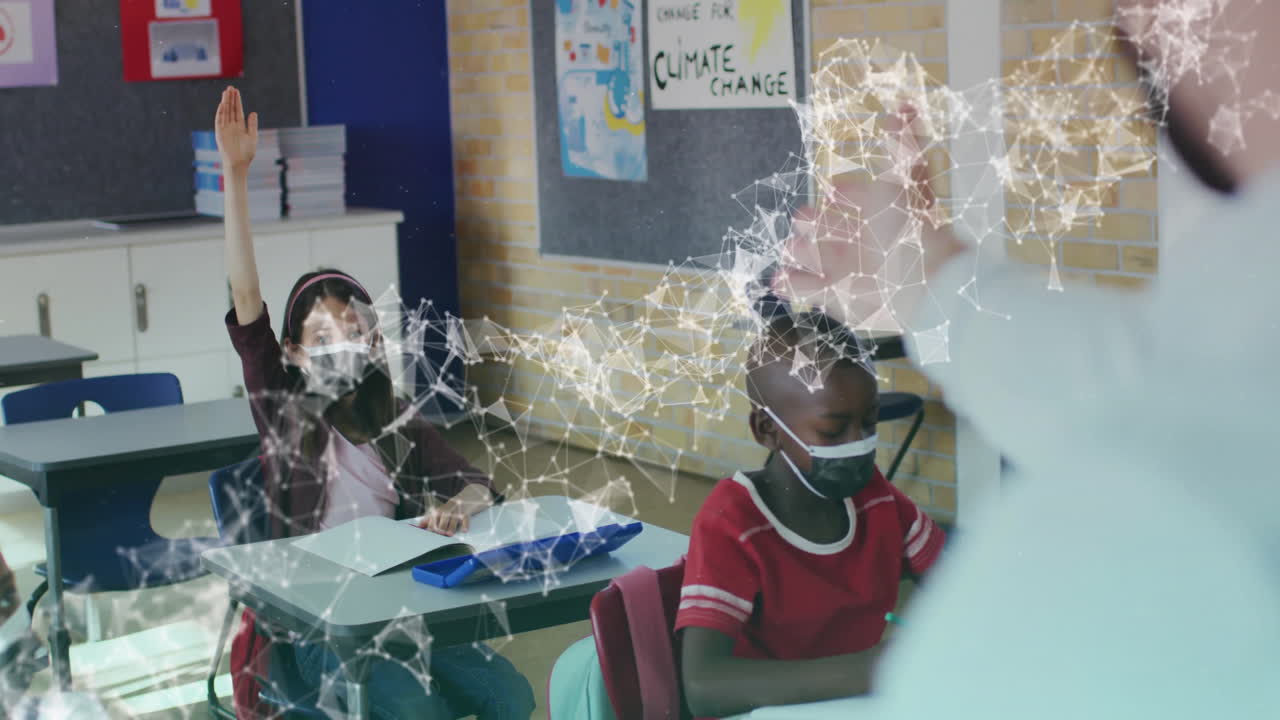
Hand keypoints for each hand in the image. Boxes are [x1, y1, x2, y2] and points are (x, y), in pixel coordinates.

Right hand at [215, 86, 257, 174]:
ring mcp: (225, 128)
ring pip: (225, 112)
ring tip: (226, 92)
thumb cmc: (247, 152)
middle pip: (231, 109)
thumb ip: (252, 124)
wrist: (239, 163)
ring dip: (225, 103)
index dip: (237, 101)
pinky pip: (219, 121)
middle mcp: (232, 125)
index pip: (238, 110)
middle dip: (230, 98)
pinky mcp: (220, 133)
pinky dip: (220, 113)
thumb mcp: (252, 137)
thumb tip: (253, 112)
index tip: (236, 91)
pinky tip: (222, 104)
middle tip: (230, 87)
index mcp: (240, 126)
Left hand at [416, 498, 470, 535]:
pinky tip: (464, 531)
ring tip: (449, 534)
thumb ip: (429, 519)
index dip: (431, 525)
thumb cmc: (450, 509)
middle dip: (441, 526)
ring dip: (451, 527)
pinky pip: (466, 519)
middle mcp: (448, 510)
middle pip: (443, 518)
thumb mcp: (440, 511)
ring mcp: (458, 511)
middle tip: (439, 534)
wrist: (466, 498)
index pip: (434, 518)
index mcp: (440, 511)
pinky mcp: (466, 513)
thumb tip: (419, 526)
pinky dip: (466, 525)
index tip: (428, 532)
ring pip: (454, 519)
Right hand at [773, 106, 964, 327]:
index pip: (856, 198)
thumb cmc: (911, 226)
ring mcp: (844, 269)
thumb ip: (901, 142)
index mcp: (877, 212)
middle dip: (814, 222)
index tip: (836, 189)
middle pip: (829, 228)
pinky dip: (789, 281)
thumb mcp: (904, 176)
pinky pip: (802, 288)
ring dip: (800, 251)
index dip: (848, 192)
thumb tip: (904, 105)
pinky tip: (780, 277)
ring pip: (812, 256)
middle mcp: (860, 240)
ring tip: (793, 249)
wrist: (917, 281)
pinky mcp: (832, 296)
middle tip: (807, 220)